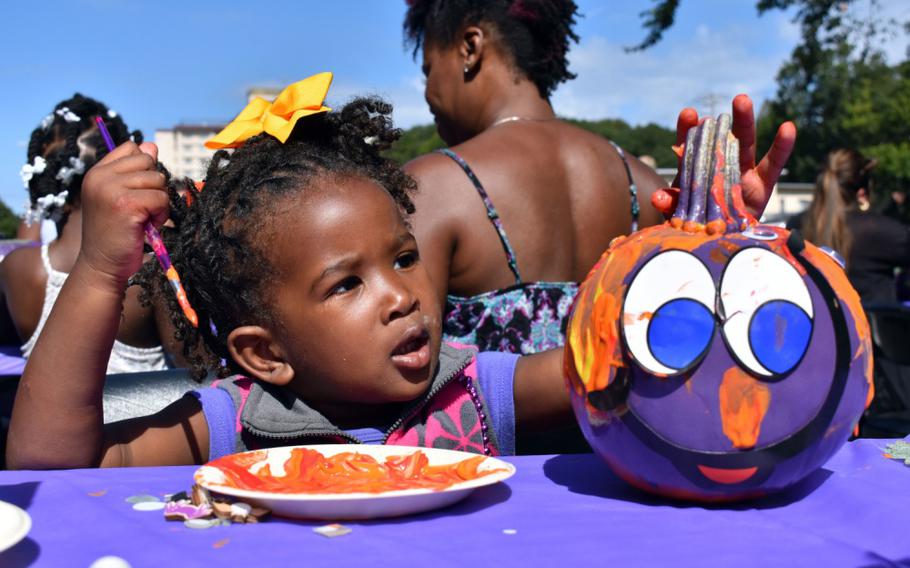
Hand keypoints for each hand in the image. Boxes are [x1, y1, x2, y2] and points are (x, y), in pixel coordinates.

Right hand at [78, 142, 168, 290]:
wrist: (103, 266)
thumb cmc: (116, 234)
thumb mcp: (122, 197)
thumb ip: (135, 172)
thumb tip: (152, 145)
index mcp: (97, 172)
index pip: (132, 149)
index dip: (144, 169)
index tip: (137, 192)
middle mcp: (100, 176)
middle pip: (149, 162)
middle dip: (154, 186)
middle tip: (142, 210)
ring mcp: (111, 189)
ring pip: (158, 180)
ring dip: (159, 202)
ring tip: (143, 219)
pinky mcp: (125, 204)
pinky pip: (161, 198)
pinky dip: (161, 214)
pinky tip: (147, 225)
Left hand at [652, 94, 795, 218]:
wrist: (722, 241)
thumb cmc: (700, 224)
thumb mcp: (682, 213)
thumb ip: (672, 202)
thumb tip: (658, 197)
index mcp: (697, 170)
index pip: (689, 146)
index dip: (688, 130)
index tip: (688, 114)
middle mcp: (720, 166)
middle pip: (719, 139)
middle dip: (719, 121)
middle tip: (713, 99)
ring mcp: (743, 174)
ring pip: (744, 143)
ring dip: (742, 122)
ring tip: (741, 100)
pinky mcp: (763, 186)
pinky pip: (775, 164)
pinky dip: (782, 146)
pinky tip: (788, 128)